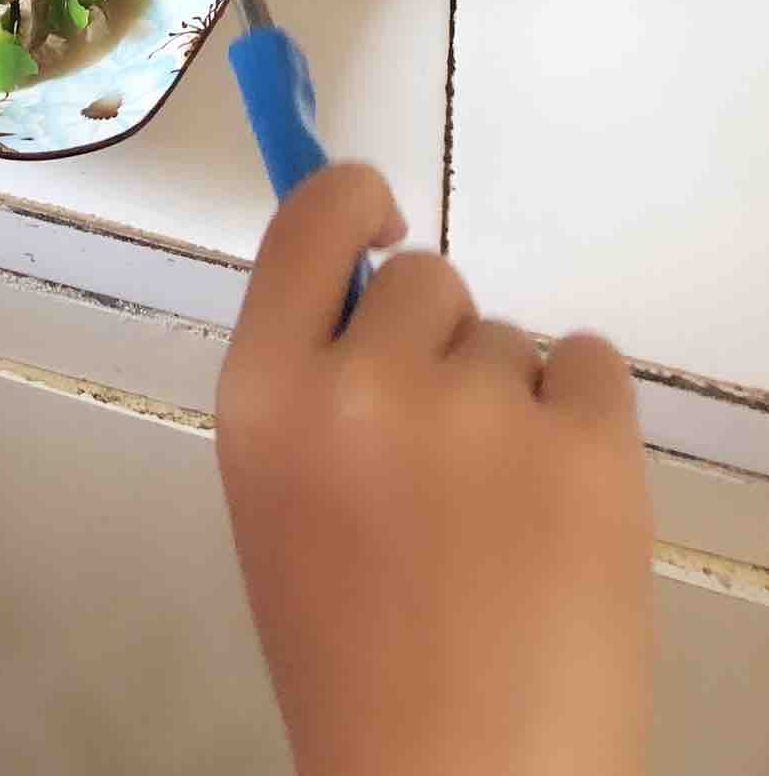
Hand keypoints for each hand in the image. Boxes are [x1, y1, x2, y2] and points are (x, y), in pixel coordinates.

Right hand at [217, 164, 651, 775]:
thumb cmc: (353, 654)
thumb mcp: (280, 502)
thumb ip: (310, 388)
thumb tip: (367, 285)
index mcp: (263, 396)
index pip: (309, 222)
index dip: (354, 202)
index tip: (382, 218)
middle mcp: (362, 381)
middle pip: (425, 279)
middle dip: (440, 343)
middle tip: (441, 458)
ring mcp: (479, 411)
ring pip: (511, 338)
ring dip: (513, 400)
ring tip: (500, 521)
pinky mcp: (587, 447)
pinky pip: (594, 366)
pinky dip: (586, 421)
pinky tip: (560, 513)